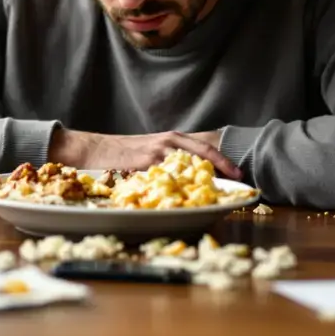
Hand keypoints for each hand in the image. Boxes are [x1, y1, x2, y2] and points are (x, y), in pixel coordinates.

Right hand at [48, 129, 241, 179]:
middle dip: (223, 165)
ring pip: (189, 162)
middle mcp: (167, 141)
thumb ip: (170, 159)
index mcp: (171, 138)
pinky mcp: (144, 162)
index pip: (204, 147)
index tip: (238, 173)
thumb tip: (190, 176)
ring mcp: (156, 151)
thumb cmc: (124, 154)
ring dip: (204, 177)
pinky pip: (167, 175)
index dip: (223, 159)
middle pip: (203, 151)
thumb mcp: (150, 151)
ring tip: (219, 190)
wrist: (96, 150)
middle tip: (238, 178)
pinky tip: (189, 196)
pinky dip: (180, 185)